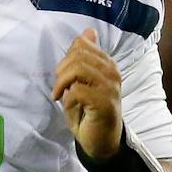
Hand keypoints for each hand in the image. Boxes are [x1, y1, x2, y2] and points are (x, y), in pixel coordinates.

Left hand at [53, 27, 123, 158]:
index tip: (63, 74)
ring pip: (78, 69)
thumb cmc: (90, 110)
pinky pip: (77, 91)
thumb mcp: (83, 79)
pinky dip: (68, 99)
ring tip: (61, 95)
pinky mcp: (104, 103)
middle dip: (62, 70)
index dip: (66, 57)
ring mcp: (110, 87)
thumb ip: (84, 56)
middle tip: (59, 87)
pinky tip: (69, 106)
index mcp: (107, 64)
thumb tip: (89, 31)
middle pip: (78, 54)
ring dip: (63, 83)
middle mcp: (112, 72)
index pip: (82, 44)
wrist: (101, 140)